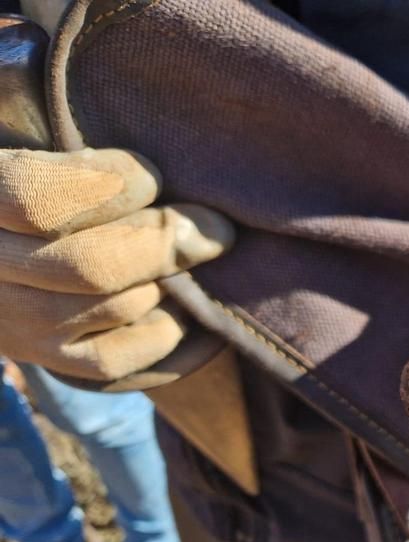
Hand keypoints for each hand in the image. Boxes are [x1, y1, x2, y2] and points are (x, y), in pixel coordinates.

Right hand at [0, 149, 233, 381]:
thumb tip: (149, 176)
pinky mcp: (42, 357)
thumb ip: (77, 157)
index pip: (38, 201)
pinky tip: (185, 305)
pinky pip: (113, 360)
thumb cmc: (33, 179)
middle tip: (217, 228)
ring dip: (167, 282)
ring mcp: (12, 323)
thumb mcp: (27, 143)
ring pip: (114, 309)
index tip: (152, 177)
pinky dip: (163, 332)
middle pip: (89, 266)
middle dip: (164, 243)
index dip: (110, 187)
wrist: (9, 247)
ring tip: (198, 258)